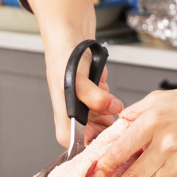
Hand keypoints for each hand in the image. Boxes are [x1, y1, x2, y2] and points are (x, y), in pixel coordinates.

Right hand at [19, 0, 123, 147]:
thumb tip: (108, 107)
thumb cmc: (67, 52)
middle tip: (113, 113)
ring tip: (107, 96)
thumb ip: (92, 94)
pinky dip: (112, 102)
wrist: (73, 32)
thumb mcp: (78, 74)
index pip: (71, 141)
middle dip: (105, 126)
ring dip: (110, 113)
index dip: (87, 144)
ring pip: (102, 121)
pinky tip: (106, 89)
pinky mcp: (94, 97)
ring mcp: (84, 105)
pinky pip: (108, 108)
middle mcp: (72, 110)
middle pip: (91, 133)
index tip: (104, 139)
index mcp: (63, 111)